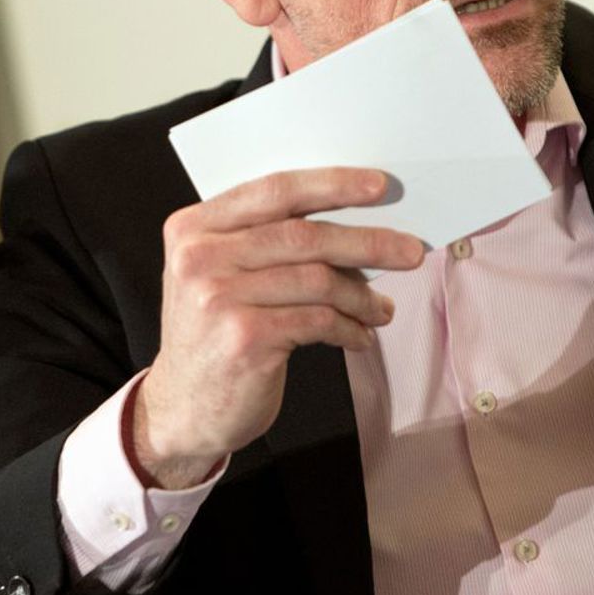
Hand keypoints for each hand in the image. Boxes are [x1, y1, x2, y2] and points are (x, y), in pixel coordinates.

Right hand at [133, 167, 423, 488]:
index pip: (274, 191)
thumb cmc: (215, 335)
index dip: (332, 184)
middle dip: (367, 242)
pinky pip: (318, 320)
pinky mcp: (244, 338)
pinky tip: (360, 336)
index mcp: (194, 228)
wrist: (183, 410)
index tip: (379, 186)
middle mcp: (200, 257)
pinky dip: (349, 327)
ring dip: (362, 296)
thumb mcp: (221, 276)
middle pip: (303, 235)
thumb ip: (265, 243)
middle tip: (410, 251)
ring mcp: (218, 298)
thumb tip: (356, 223)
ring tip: (382, 310)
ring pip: (318, 279)